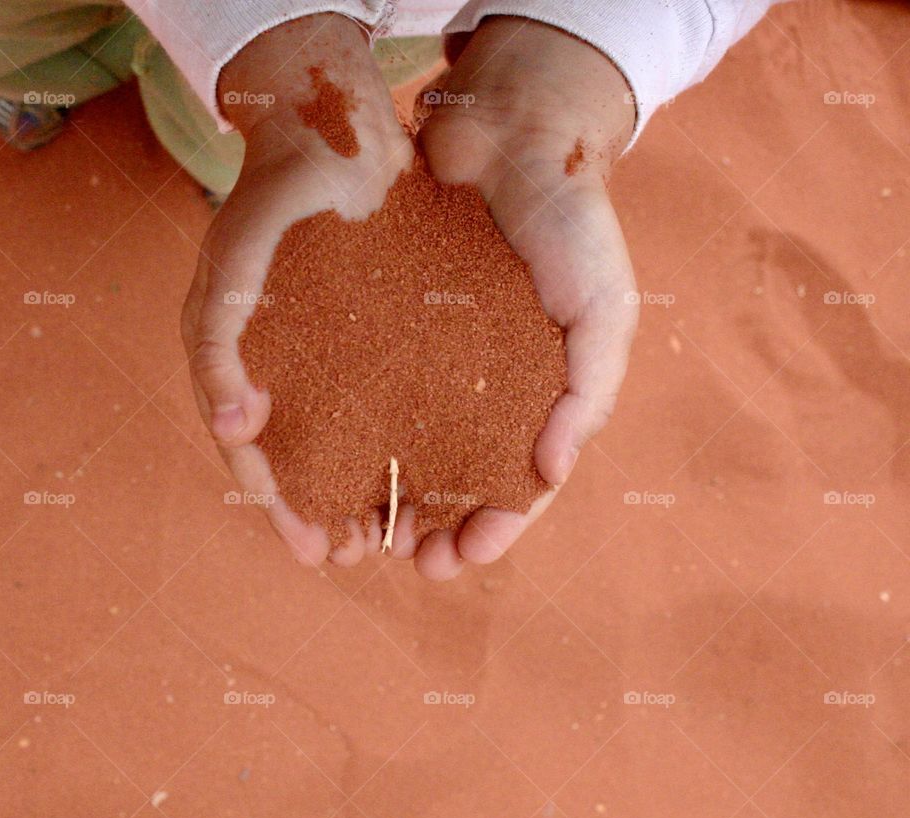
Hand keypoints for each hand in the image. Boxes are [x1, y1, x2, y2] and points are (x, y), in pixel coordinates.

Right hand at [181, 14, 412, 566]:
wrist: (335, 139)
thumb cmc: (270, 207)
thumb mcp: (228, 277)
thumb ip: (216, 354)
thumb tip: (237, 430)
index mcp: (248, 373)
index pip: (258, 459)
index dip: (282, 509)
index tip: (314, 553)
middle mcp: (297, 374)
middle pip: (312, 462)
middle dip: (333, 512)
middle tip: (363, 554)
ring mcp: (343, 359)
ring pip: (359, 442)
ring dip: (375, 490)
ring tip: (402, 531)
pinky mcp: (389, 340)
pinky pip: (400, 402)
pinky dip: (412, 440)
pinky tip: (437, 466)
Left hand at [407, 16, 639, 578]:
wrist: (511, 134)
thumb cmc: (571, 224)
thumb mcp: (604, 312)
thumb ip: (586, 395)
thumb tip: (548, 472)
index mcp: (541, 397)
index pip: (518, 483)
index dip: (495, 527)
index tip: (462, 557)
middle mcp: (485, 389)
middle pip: (457, 479)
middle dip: (435, 527)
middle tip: (405, 559)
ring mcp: (437, 361)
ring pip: (410, 447)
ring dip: (392, 495)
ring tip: (367, 531)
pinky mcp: (394, 328)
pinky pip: (374, 391)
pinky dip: (360, 432)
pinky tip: (337, 460)